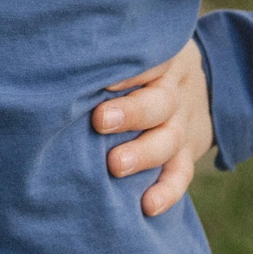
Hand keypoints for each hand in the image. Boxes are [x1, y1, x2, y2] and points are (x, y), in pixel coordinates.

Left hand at [93, 37, 213, 217]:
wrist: (195, 88)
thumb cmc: (142, 66)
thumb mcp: (138, 48)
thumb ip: (110, 54)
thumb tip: (57, 61)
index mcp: (162, 58)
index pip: (151, 58)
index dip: (129, 69)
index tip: (103, 79)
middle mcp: (175, 90)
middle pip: (160, 101)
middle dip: (131, 113)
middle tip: (100, 121)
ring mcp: (184, 123)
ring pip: (170, 138)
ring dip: (143, 154)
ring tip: (116, 165)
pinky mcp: (188, 153)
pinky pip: (182, 173)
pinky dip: (167, 191)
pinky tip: (147, 205)